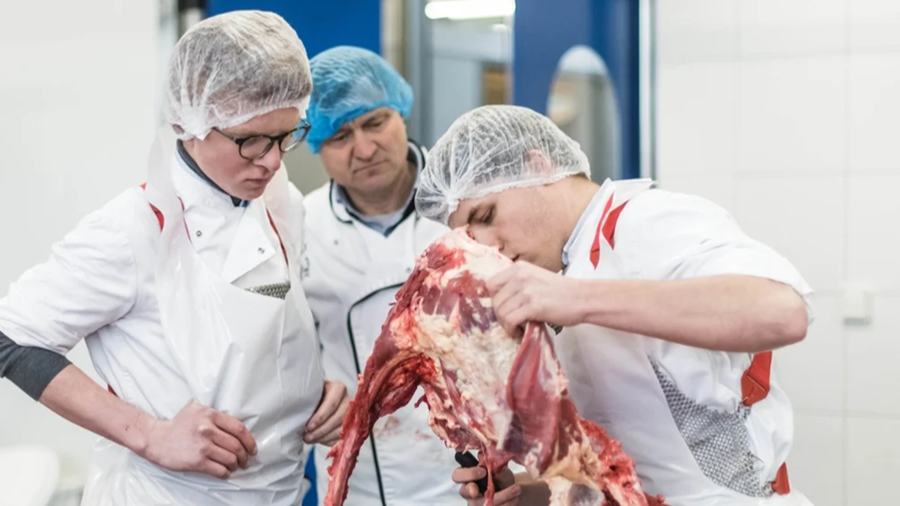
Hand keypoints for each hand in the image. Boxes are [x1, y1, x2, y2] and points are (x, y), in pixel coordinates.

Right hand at [140, 400, 256, 479]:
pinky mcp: (197, 461)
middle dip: (245, 456)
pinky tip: (225, 472)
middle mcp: (208, 429)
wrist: (156, 438)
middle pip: (236, 445)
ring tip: (236, 466)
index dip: (249, 440)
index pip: (239, 428)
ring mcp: (203, 446)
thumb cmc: (177, 425)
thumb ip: (214, 414)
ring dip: (236, 465)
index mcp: (210, 415)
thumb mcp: (196, 410)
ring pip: (230, 458)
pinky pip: (219, 469)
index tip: (252, 448)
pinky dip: (226, 473)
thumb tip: (233, 425)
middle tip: (246, 460)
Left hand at [304, 380, 348, 445]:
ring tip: (310, 439)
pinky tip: (319, 440)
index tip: (308, 427)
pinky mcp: (350, 426)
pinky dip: (330, 441)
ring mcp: (351, 414)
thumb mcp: (309, 393)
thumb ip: (306, 400)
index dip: (320, 417)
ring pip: (342, 429)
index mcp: (338, 388)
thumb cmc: (311, 396)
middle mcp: (348, 400)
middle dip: (322, 430)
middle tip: (307, 437)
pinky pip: (343, 437)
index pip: (332, 404)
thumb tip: (298, 415)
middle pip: (339, 418)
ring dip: (325, 437)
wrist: (317, 402)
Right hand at [453, 465, 520, 505]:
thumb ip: (492, 464)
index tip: (483, 471)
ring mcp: (474, 504)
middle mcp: (467, 491)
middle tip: (490, 488)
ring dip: (501, 496)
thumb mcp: (500, 470)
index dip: (468, 474)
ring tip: (517, 489)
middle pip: (464, 492)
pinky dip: (506, 504)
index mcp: (467, 476)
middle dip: (474, 490)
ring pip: (482, 504)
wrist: (512, 492)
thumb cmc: (501, 477)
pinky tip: (515, 499)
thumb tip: (484, 456)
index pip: (457, 475)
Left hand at [487, 262, 585, 336]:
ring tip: (519, 327)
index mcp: (519, 268)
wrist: (583, 298)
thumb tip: (498, 302)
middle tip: (513, 323)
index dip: (495, 300)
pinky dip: (512, 330)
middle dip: (501, 316)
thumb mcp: (536, 279)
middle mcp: (520, 276)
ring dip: (507, 324)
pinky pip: (510, 320)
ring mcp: (527, 290)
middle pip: (495, 300)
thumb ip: (518, 284)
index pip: (491, 284)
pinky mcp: (533, 305)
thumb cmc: (561, 292)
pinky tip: (522, 331)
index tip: (505, 309)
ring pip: (501, 312)